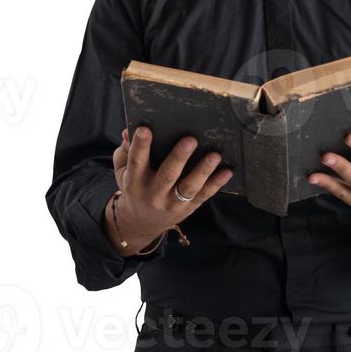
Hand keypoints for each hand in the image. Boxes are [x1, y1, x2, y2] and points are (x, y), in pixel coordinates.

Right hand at [106, 126, 233, 249]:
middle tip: (190, 140)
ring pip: (189, 187)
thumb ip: (125, 151)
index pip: (136, 161)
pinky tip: (227, 171)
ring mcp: (172, 202)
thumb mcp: (123, 171)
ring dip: (203, 171)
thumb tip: (129, 131)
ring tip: (214, 155)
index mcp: (134, 181)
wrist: (142, 222)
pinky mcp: (189, 207)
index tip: (145, 129)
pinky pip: (204, 195)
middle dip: (179, 157)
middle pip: (167, 175)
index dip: (140, 145)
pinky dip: (217, 183)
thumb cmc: (135, 187)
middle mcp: (153, 193)